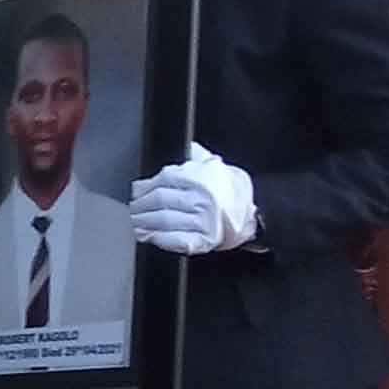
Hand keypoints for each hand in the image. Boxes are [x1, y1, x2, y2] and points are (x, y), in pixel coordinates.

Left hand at [130, 141, 257, 255]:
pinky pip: (177, 240)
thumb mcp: (215, 167)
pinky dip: (160, 239)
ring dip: (145, 223)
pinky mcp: (204, 239)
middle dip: (141, 207)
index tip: (135, 193)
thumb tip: (187, 148)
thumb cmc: (231, 190)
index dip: (144, 188)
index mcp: (200, 179)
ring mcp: (203, 220)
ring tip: (137, 223)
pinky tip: (150, 236)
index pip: (162, 181)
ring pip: (164, 220)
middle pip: (159, 201)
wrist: (254, 213)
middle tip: (133, 210)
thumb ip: (197, 157)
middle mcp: (201, 198)